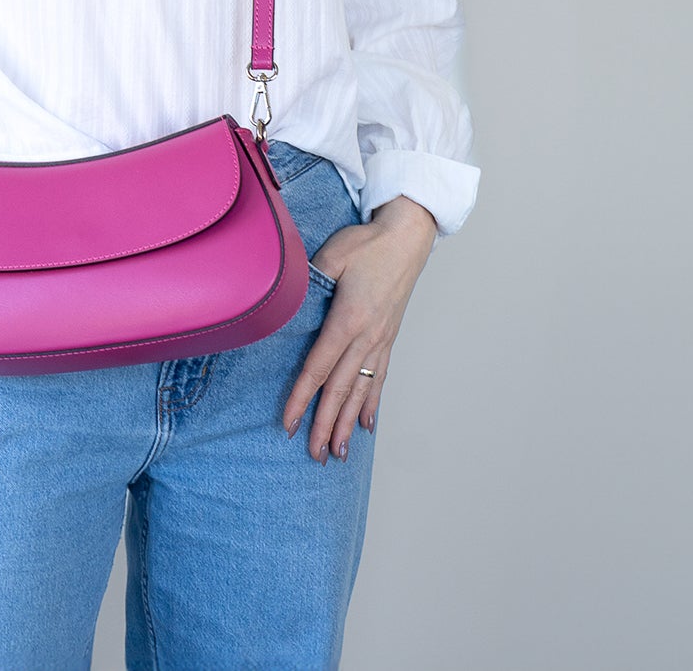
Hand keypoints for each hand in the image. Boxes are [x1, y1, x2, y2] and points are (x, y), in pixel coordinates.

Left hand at [282, 196, 437, 462]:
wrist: (406, 237)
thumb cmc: (368, 243)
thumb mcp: (332, 255)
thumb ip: (309, 281)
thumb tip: (286, 302)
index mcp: (348, 319)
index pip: (318, 368)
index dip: (301, 399)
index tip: (287, 424)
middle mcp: (366, 338)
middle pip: (340, 389)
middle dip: (325, 424)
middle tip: (313, 455)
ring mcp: (380, 341)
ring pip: (361, 391)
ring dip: (348, 423)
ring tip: (339, 452)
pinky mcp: (389, 338)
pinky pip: (379, 378)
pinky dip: (372, 403)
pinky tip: (368, 425)